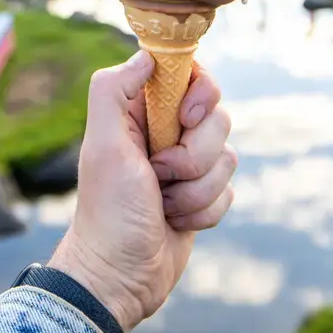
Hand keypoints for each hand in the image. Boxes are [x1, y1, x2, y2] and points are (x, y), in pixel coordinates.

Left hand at [48, 51, 235, 332]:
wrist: (118, 277)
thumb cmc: (107, 211)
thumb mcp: (102, 145)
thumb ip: (114, 91)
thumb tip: (146, 55)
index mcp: (141, 111)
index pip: (190, 75)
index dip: (200, 92)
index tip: (188, 118)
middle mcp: (166, 133)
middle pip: (218, 118)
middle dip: (195, 155)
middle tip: (159, 173)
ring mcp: (186, 166)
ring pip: (228, 158)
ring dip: (195, 190)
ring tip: (162, 204)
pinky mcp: (201, 196)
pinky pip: (229, 191)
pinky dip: (203, 211)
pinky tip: (174, 222)